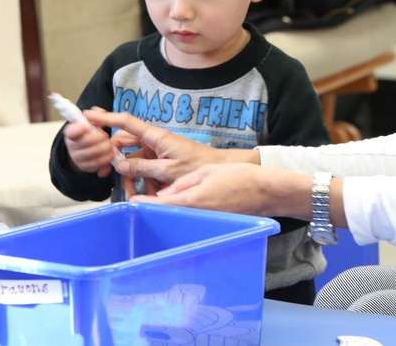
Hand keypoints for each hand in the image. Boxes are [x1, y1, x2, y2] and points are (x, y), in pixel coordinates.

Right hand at [62, 117, 117, 177]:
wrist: (90, 150)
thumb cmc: (93, 132)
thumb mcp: (94, 121)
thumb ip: (96, 115)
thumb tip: (97, 111)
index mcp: (71, 132)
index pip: (70, 132)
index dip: (77, 129)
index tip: (86, 126)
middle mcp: (71, 146)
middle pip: (83, 142)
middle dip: (97, 138)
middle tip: (105, 136)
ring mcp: (77, 158)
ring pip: (90, 154)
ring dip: (103, 149)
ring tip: (110, 145)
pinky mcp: (85, 167)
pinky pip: (95, 165)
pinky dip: (105, 160)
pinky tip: (111, 155)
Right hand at [88, 110, 259, 194]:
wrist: (220, 171)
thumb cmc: (198, 167)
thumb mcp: (168, 171)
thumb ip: (142, 168)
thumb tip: (119, 164)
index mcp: (156, 137)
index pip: (126, 123)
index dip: (105, 118)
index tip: (87, 116)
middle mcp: (155, 142)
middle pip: (125, 146)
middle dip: (116, 162)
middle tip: (105, 175)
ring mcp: (158, 152)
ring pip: (134, 163)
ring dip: (132, 178)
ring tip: (135, 195)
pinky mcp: (163, 163)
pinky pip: (146, 171)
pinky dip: (145, 183)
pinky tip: (151, 195)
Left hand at [128, 163, 310, 219]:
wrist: (267, 192)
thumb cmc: (240, 178)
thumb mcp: (207, 172)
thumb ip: (182, 184)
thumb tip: (163, 196)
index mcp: (192, 200)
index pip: (158, 205)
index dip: (141, 204)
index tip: (128, 202)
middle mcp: (196, 215)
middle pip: (165, 215)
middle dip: (151, 209)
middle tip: (138, 198)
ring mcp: (205, 222)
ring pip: (177, 218)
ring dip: (166, 211)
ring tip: (156, 200)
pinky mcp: (213, 224)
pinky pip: (191, 220)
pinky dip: (182, 213)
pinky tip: (179, 205)